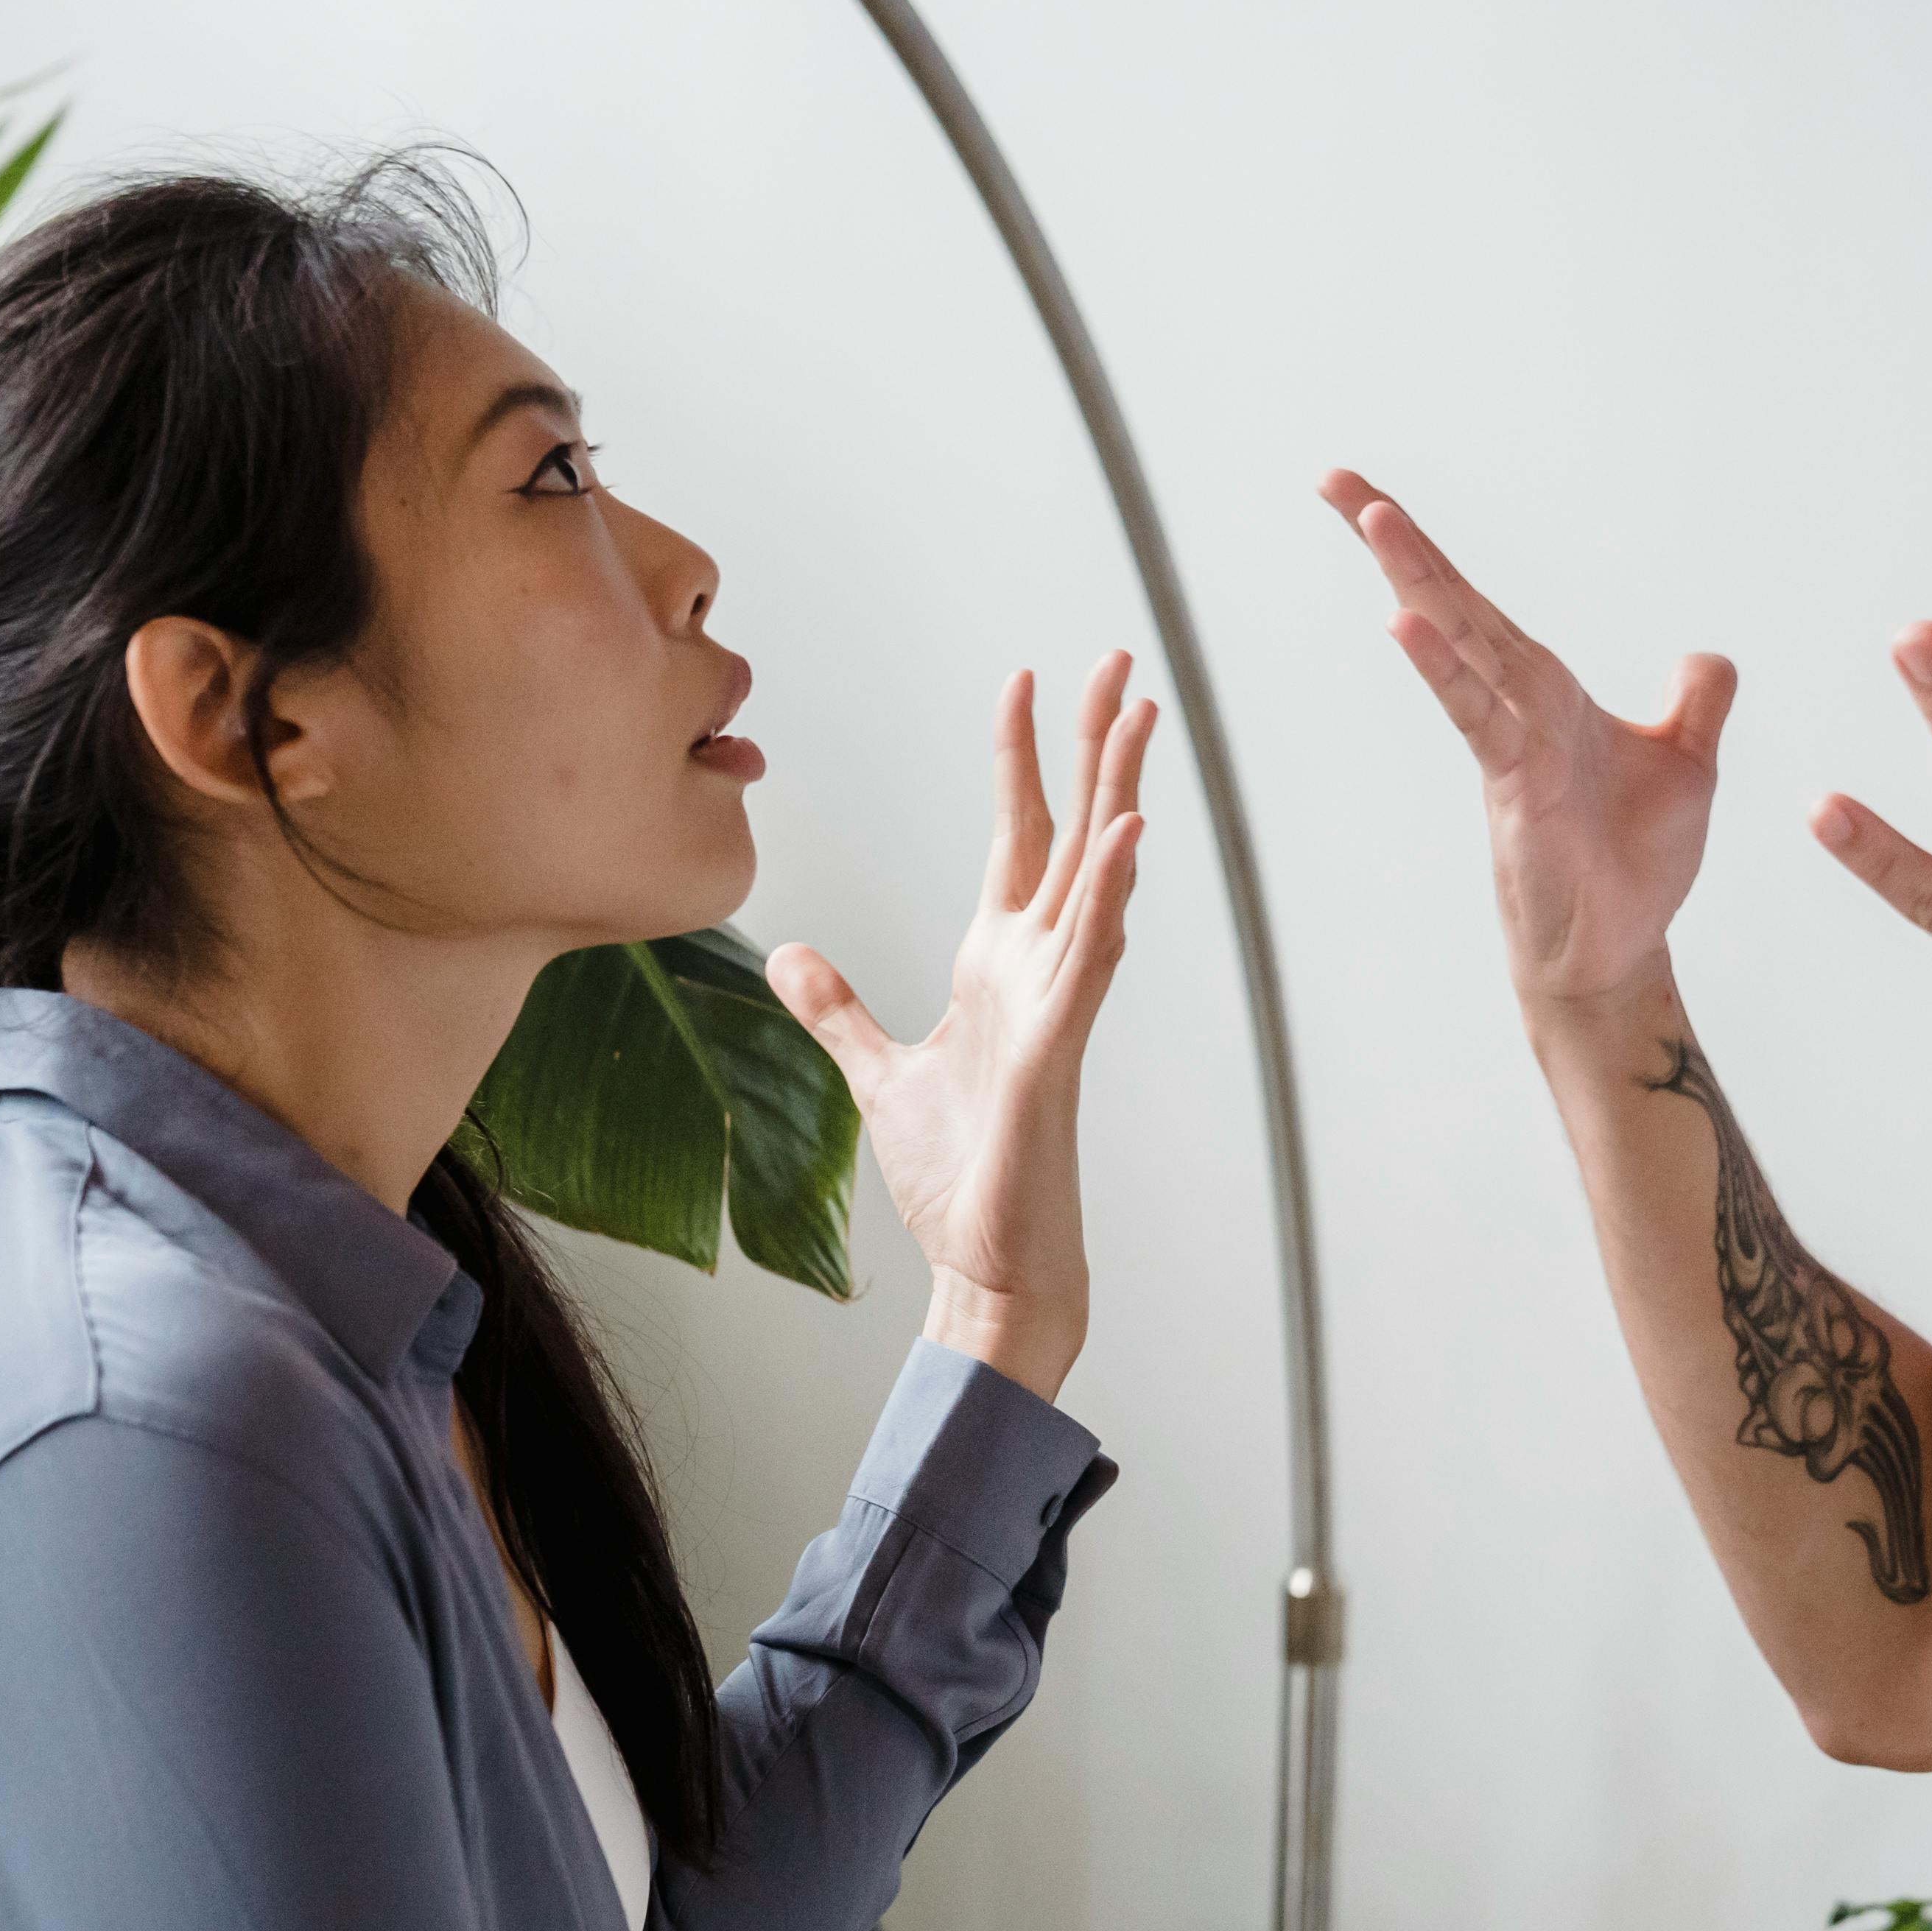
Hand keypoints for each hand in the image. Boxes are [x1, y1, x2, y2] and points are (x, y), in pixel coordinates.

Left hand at [769, 656, 1153, 1402]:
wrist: (987, 1268)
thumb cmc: (957, 1180)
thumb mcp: (878, 1075)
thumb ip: (840, 1012)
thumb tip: (792, 956)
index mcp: (999, 964)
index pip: (1017, 835)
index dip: (1022, 757)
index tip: (1027, 683)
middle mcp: (1038, 968)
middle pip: (1072, 830)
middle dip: (1094, 744)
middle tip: (1120, 662)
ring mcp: (1056, 1003)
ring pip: (1096, 874)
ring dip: (1119, 794)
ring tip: (1139, 718)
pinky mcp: (1058, 1049)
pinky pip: (1091, 956)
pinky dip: (1109, 894)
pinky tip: (1126, 837)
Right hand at [1322, 471, 1735, 1016]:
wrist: (1619, 950)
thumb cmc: (1636, 866)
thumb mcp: (1687, 766)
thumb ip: (1696, 705)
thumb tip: (1708, 656)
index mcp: (1546, 691)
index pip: (1479, 605)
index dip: (1429, 552)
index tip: (1368, 498)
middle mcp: (1517, 703)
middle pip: (1450, 603)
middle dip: (1395, 540)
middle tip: (1332, 476)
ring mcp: (1508, 740)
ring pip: (1456, 642)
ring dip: (1414, 578)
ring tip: (1369, 515)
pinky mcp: (1513, 783)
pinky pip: (1476, 712)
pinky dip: (1443, 667)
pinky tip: (1405, 623)